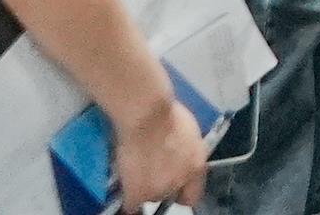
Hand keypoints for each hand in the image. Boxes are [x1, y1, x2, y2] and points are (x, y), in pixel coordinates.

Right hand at [103, 93, 208, 207]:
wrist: (147, 116)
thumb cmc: (166, 114)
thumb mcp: (187, 132)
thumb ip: (185, 151)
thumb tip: (177, 153)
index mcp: (196, 166)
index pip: (192, 195)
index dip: (181, 192)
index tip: (174, 190)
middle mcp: (180, 181)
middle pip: (168, 193)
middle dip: (160, 183)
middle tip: (149, 169)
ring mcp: (159, 190)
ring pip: (150, 197)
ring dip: (143, 187)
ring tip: (134, 171)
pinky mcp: (139, 193)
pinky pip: (131, 205)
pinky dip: (127, 199)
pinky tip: (123, 191)